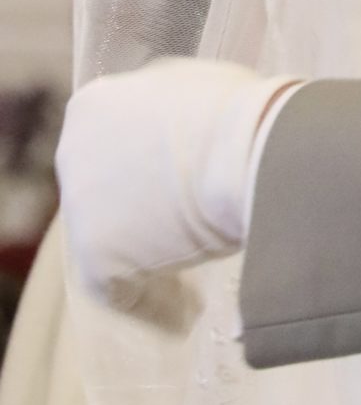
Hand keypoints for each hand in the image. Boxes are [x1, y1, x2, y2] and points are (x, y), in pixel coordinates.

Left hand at [56, 61, 292, 325]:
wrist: (243, 145)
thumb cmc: (236, 110)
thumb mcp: (194, 87)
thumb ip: (167, 111)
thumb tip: (177, 134)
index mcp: (93, 106)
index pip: (112, 143)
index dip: (145, 169)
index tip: (173, 189)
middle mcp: (74, 153)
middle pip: (107, 193)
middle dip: (142, 215)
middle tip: (184, 235)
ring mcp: (80, 205)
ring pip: (110, 244)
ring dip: (148, 264)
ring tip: (193, 290)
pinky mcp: (94, 255)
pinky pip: (120, 292)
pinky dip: (154, 307)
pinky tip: (187, 317)